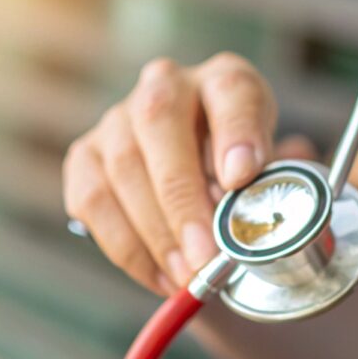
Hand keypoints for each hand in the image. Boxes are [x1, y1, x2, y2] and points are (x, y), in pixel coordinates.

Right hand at [63, 53, 314, 294]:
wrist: (203, 179)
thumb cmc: (244, 176)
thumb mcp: (272, 173)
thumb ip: (270, 185)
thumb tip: (266, 213)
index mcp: (225, 81)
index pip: (232, 90)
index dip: (236, 132)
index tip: (241, 177)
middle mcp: (167, 86)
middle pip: (160, 122)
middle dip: (183, 198)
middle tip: (206, 254)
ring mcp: (118, 118)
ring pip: (123, 167)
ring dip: (156, 233)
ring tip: (187, 276)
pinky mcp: (85, 156)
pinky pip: (93, 202)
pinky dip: (128, 248)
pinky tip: (161, 277)